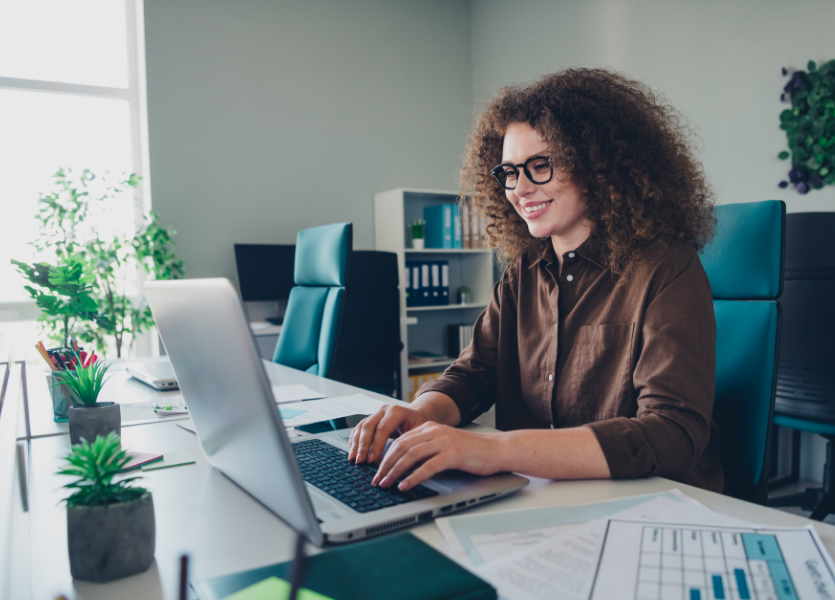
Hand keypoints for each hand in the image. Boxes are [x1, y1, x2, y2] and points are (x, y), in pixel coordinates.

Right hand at [347, 404, 428, 464]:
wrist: (416, 415)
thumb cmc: (418, 425)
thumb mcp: (419, 433)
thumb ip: (410, 445)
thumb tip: (402, 464)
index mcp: (396, 411)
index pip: (382, 429)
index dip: (376, 445)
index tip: (372, 460)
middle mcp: (384, 410)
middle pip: (368, 427)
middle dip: (363, 446)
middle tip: (360, 461)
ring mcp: (376, 414)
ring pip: (361, 427)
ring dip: (356, 444)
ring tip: (353, 458)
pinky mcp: (371, 419)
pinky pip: (358, 428)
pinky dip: (354, 440)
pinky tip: (352, 451)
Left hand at [371, 422, 503, 490]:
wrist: (497, 450)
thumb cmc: (472, 452)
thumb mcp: (444, 447)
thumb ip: (426, 452)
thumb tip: (405, 468)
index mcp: (430, 428)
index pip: (400, 440)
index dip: (385, 456)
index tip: (377, 471)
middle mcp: (434, 431)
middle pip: (401, 447)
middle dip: (386, 465)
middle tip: (377, 480)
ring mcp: (443, 442)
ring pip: (411, 455)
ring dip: (395, 471)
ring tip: (386, 484)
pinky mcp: (453, 454)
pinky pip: (427, 466)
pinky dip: (413, 477)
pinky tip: (405, 486)